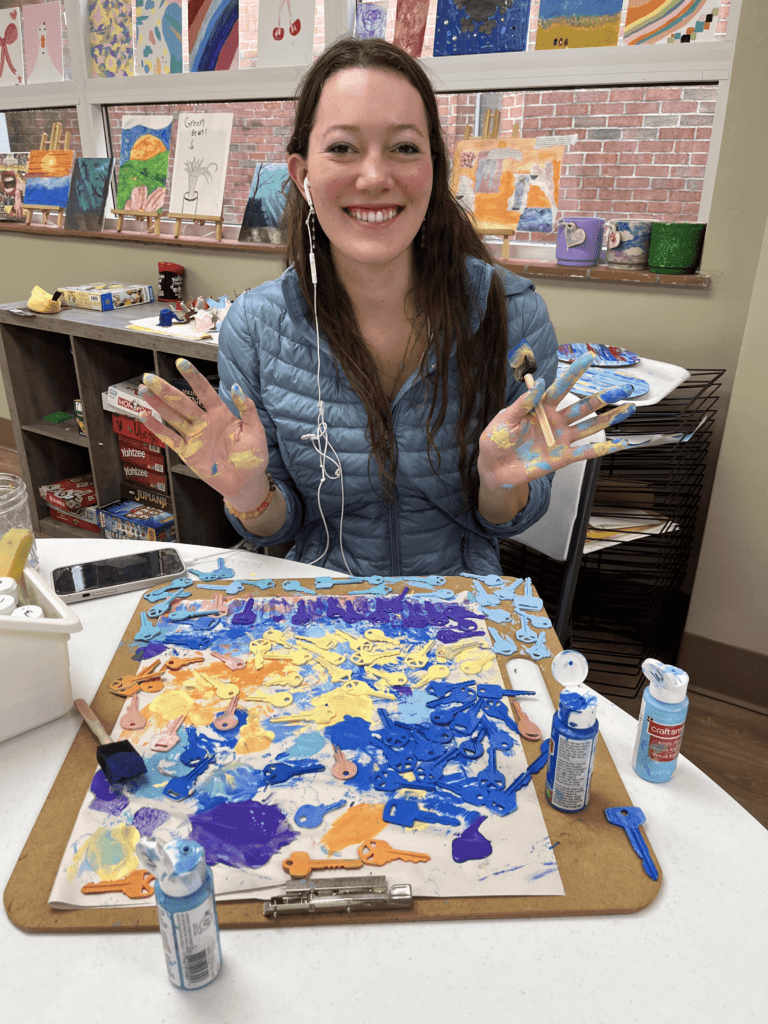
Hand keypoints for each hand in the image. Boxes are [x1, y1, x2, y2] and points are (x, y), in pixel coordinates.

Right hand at [138, 358, 269, 509]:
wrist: (246, 482)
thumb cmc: (253, 457)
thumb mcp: (256, 431)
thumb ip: (247, 410)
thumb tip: (237, 387)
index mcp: (221, 414)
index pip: (205, 392)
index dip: (193, 377)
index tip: (181, 363)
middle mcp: (204, 423)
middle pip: (182, 403)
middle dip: (166, 390)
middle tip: (149, 377)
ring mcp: (195, 437)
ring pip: (173, 417)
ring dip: (157, 404)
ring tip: (143, 391)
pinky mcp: (188, 452)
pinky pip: (170, 438)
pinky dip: (157, 428)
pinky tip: (145, 416)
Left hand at [477, 353, 635, 491]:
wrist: (493, 468)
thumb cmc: (496, 440)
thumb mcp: (506, 418)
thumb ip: (524, 402)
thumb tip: (540, 382)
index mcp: (542, 407)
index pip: (562, 387)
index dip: (575, 372)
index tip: (589, 357)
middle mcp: (556, 420)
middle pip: (584, 406)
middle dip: (604, 397)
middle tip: (623, 388)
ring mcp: (561, 438)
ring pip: (591, 426)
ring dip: (610, 418)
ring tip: (629, 409)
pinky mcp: (562, 457)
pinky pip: (586, 452)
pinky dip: (603, 449)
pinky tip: (620, 443)